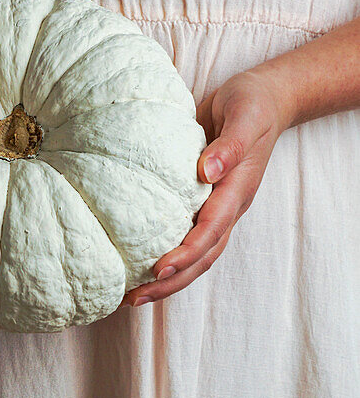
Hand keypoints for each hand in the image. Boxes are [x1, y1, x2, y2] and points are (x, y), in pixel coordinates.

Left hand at [121, 66, 292, 306]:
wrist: (264, 99)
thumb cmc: (253, 104)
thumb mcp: (245, 116)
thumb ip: (229, 145)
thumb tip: (206, 171)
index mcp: (237, 191)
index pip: (211, 230)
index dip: (186, 252)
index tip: (158, 268)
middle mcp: (228, 207)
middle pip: (202, 257)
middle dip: (171, 281)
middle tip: (135, 298)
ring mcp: (216, 207)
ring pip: (196, 254)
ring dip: (167, 279)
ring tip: (133, 296)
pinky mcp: (202, 201)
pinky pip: (186, 236)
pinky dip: (167, 254)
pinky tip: (139, 263)